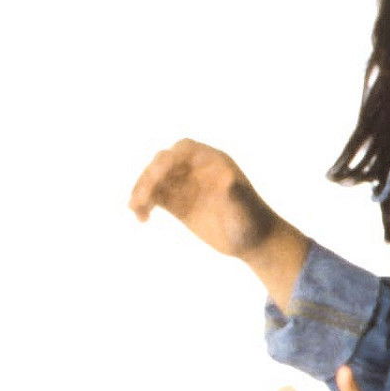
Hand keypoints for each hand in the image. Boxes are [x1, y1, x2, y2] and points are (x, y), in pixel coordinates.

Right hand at [128, 139, 282, 260]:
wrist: (253, 242)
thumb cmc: (253, 222)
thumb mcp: (244, 208)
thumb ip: (236, 192)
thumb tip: (228, 178)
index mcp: (214, 162)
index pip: (184, 148)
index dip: (168, 158)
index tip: (157, 177)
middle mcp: (197, 170)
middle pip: (164, 162)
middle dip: (149, 175)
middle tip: (143, 198)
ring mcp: (186, 186)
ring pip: (154, 179)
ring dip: (141, 190)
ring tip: (136, 209)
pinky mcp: (178, 203)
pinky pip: (154, 196)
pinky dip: (143, 203)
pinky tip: (141, 218)